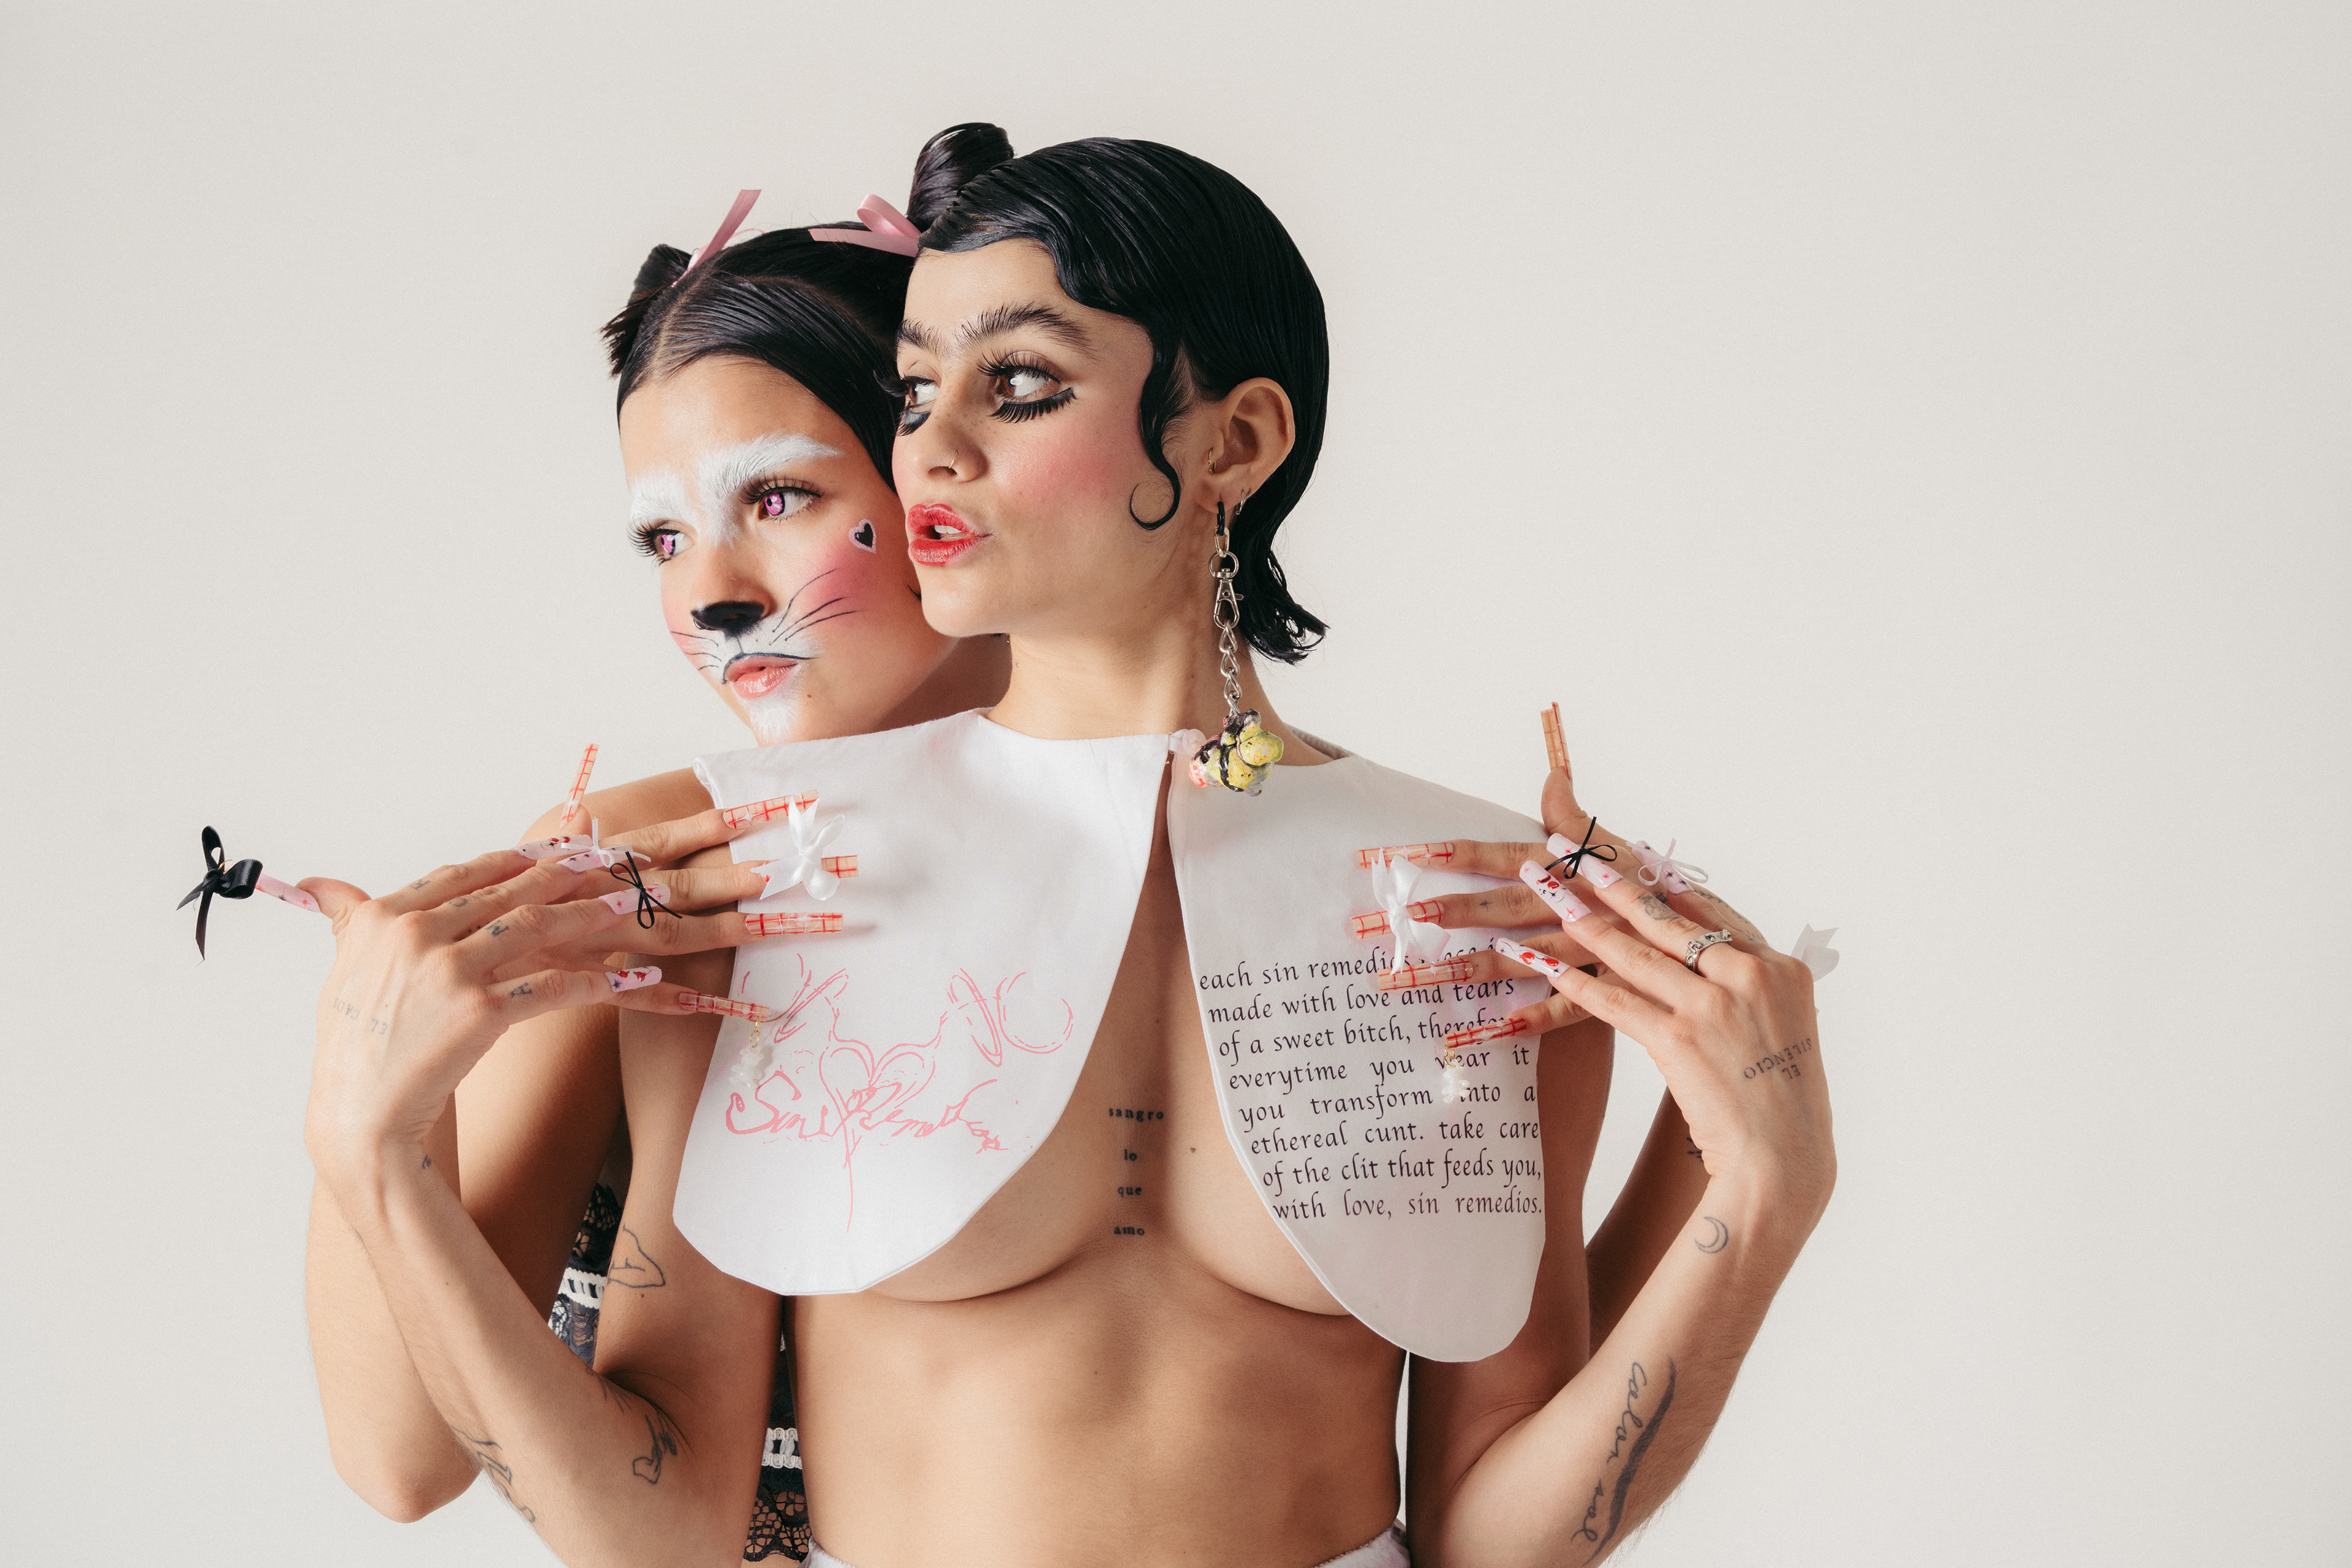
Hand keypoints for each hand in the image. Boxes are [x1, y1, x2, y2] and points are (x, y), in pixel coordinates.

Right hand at [299, 803, 810, 1199]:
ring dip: (600, 914)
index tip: (575, 836)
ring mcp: (446, 971)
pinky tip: (637, 981)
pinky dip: (597, 984)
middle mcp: (415, 934)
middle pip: (514, 889)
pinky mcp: (478, 1012)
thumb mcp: (346, 972)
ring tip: (648, 904)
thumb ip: (347, 919)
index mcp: (386, 916)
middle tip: (632, 855)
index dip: (527, 853)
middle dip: (578, 870)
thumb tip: (327, 882)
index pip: (470, 870)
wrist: (359, 1120)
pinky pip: (552, 987)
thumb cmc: (357, 1048)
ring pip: (540, 928)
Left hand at [1361, 744, 1772, 1039]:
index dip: (1435, 854)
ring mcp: (1583, 953)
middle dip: (1424, 917)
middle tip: (1365, 927)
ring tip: (1392, 984)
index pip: (1487, 854)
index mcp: (1561, 868)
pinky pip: (1551, 1015)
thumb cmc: (1654, 883)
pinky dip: (1509, 1028)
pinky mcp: (1603, 994)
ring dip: (1445, 975)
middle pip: (1484, 911)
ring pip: (1505, 964)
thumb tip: (1552, 755)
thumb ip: (1570, 805)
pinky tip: (1463, 1040)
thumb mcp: (1611, 839)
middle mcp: (1566, 907)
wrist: (1721, 935)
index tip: (1380, 858)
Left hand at [1509, 817, 1833, 1216]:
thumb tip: (1721, 964)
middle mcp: (1751, 978)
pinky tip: (1548, 966)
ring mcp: (1715, 1007)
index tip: (1634, 852)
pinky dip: (1579, 984)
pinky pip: (1617, 1002)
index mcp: (1782, 969)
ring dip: (1586, 924)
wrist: (1783, 1162)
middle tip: (1571, 858)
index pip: (1715, 912)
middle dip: (1613, 886)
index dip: (1668, 882)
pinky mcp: (1680, 1040)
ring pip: (1637, 955)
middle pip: (1668, 921)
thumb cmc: (1781, 1103)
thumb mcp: (1783, 1030)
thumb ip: (1752, 990)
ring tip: (1548, 897)